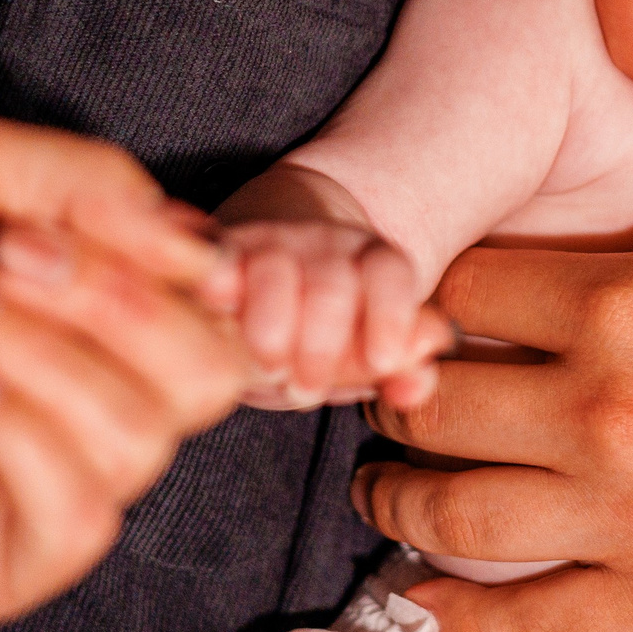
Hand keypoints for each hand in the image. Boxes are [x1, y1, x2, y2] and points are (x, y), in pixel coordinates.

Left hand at [0, 114, 249, 626]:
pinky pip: (83, 511)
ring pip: (143, 435)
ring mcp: (54, 482)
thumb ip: (85, 177)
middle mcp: (93, 399)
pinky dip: (22, 431)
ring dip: (41, 354)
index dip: (161, 258)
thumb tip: (195, 245)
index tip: (51, 223)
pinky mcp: (8, 555)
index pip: (213, 302)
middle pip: (207, 372)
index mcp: (98, 314)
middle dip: (107, 300)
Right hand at [222, 219, 453, 411]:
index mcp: (373, 261)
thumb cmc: (327, 326)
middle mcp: (325, 243)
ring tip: (269, 368)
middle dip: (323, 344)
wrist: (270, 266)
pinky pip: (217, 262)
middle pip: (333, 283)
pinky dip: (217, 282)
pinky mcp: (220, 252)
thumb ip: (401, 370)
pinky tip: (217, 305)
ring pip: (274, 270)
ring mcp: (270, 242)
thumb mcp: (367, 349)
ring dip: (271, 327)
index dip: (390, 316)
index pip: (391, 275)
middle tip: (308, 388)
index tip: (383, 361)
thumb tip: (415, 388)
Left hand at [354, 0, 632, 631]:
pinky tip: (422, 595)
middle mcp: (611, 411)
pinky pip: (524, 621)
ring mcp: (632, 514)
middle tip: (393, 386)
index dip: (438, 287)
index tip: (441, 298)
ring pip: (449, 511)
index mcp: (625, 299)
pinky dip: (456, 616)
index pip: (460, 287)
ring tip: (383, 481)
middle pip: (432, 398)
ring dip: (395, 497)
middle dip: (400, 388)